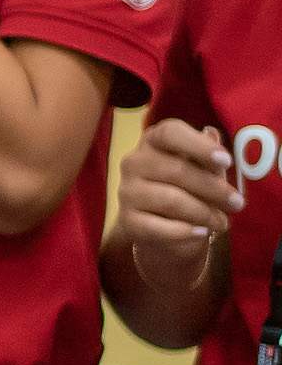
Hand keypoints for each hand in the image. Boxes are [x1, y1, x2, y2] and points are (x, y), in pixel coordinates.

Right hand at [116, 119, 243, 275]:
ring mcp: (127, 192)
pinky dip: (184, 232)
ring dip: (203, 213)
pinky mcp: (127, 220)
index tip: (226, 161)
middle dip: (213, 188)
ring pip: (170, 200)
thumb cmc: (189, 188)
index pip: (170, 132)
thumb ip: (208, 157)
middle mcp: (134, 162)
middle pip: (176, 170)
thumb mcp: (204, 170)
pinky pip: (158, 227)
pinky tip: (201, 232)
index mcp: (153, 141)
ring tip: (222, 222)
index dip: (198, 145)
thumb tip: (211, 134)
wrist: (165, 225)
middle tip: (238, 203)